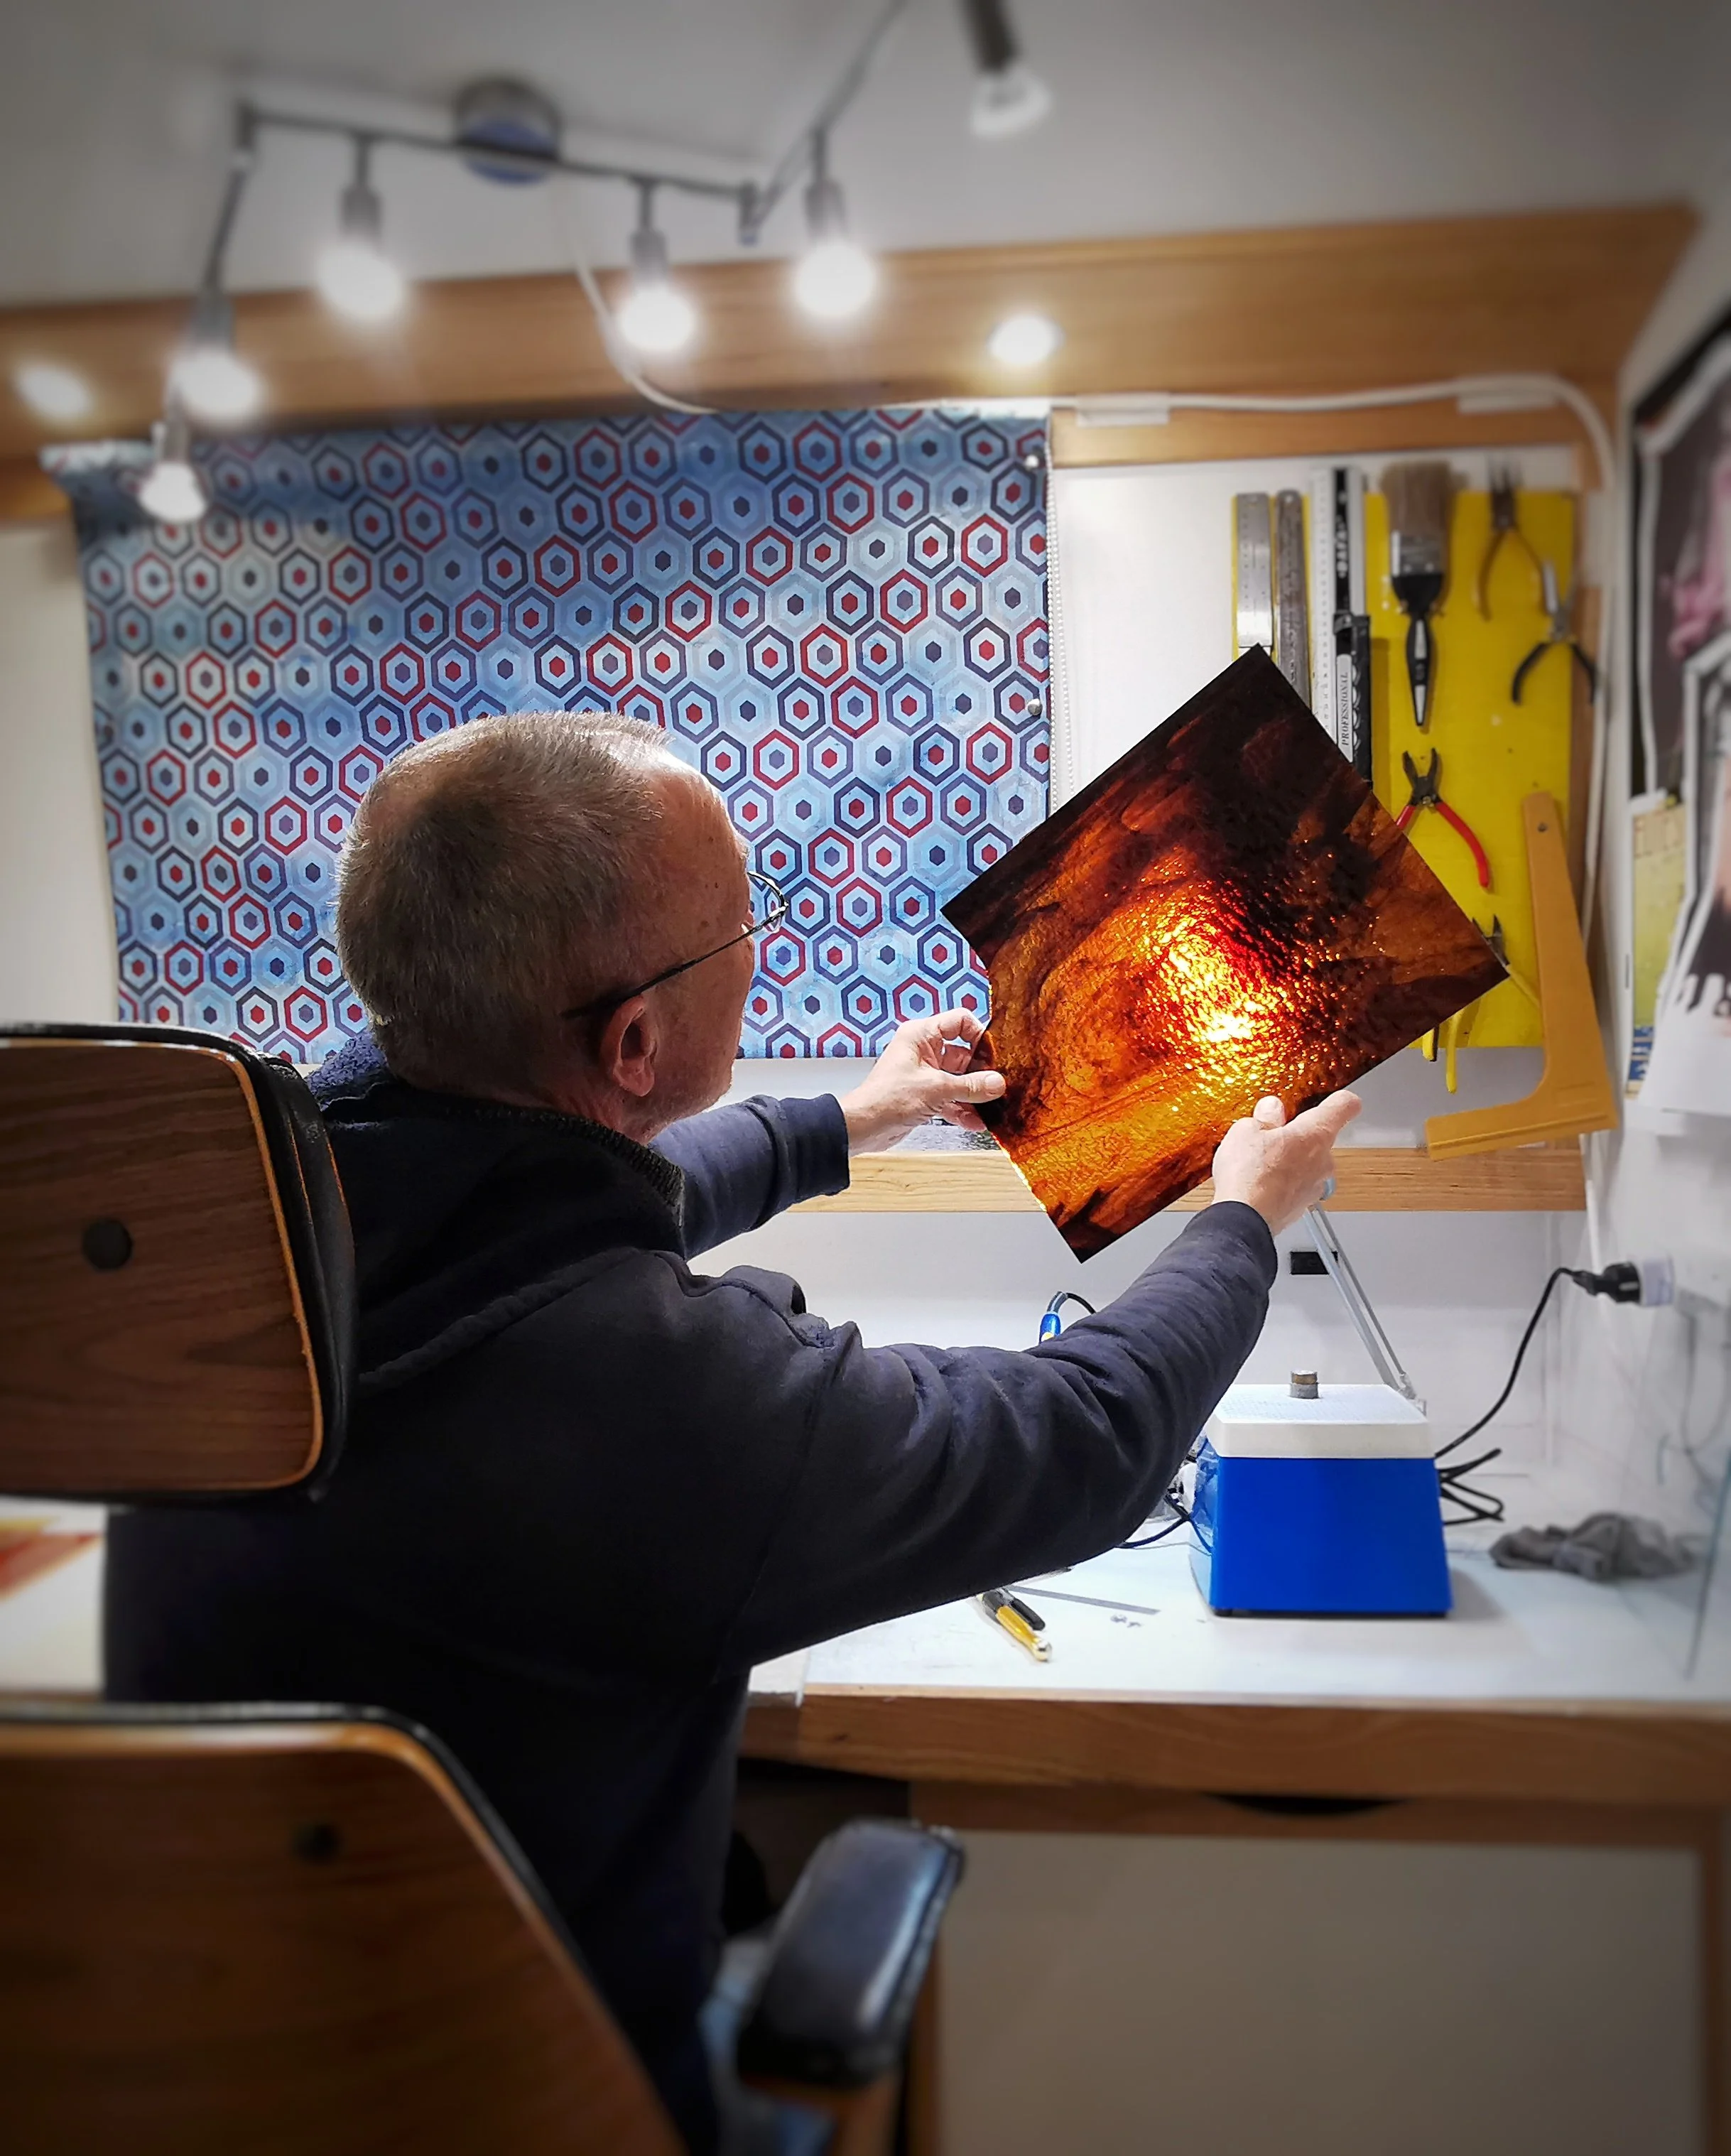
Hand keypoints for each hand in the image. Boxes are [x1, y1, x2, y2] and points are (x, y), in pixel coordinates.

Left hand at [837, 1009, 1007, 1153]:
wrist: (863, 1128)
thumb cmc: (887, 1099)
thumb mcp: (936, 1089)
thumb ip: (970, 1086)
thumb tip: (997, 1083)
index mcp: (922, 1035)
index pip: (960, 1021)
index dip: (979, 1035)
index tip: (995, 1055)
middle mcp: (923, 1051)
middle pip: (964, 1054)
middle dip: (981, 1073)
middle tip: (998, 1086)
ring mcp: (925, 1074)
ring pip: (959, 1079)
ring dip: (973, 1095)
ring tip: (991, 1108)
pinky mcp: (924, 1096)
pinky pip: (950, 1098)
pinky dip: (962, 1110)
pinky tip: (976, 1123)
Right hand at [1210, 1091, 1361, 1233]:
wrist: (1242, 1221)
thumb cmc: (1249, 1177)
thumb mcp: (1246, 1131)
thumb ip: (1264, 1117)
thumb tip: (1270, 1110)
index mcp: (1315, 1134)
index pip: (1344, 1106)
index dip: (1340, 1099)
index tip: (1337, 1099)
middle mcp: (1323, 1160)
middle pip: (1319, 1136)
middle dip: (1296, 1133)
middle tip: (1270, 1133)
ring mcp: (1315, 1185)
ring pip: (1308, 1162)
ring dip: (1289, 1159)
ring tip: (1258, 1161)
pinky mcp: (1301, 1206)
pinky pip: (1296, 1184)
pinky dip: (1282, 1181)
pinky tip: (1258, 1181)